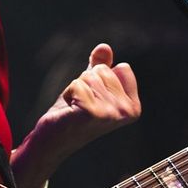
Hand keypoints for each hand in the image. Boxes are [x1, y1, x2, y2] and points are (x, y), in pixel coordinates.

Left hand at [12, 43, 140, 187]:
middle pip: (104, 70)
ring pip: (90, 76)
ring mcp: (111, 114)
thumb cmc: (72, 114)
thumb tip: (104, 46)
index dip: (100, 78)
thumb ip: (100, 67)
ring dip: (76, 90)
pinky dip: (69, 94)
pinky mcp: (93, 113)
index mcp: (133, 107)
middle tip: (81, 105)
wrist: (53, 140)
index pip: (122, 68)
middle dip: (86, 83)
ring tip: (75, 108)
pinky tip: (69, 111)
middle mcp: (127, 112)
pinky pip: (78, 85)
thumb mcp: (89, 87)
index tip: (94, 99)